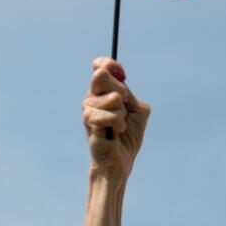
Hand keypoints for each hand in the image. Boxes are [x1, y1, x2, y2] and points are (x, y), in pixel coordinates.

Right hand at [81, 58, 148, 177]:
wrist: (121, 160)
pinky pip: (109, 114)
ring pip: (112, 98)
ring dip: (122, 114)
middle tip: (125, 105)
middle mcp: (92, 97)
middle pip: (101, 75)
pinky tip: (116, 133)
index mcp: (103, 91)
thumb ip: (131, 95)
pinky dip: (118, 123)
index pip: (100, 65)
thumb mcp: (138, 110)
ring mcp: (88, 109)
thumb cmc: (128, 136)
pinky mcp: (88, 122)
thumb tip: (121, 88)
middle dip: (120, 90)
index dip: (110, 65)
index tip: (122, 74)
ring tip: (119, 126)